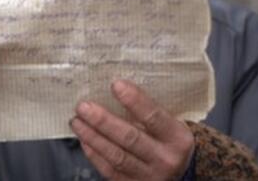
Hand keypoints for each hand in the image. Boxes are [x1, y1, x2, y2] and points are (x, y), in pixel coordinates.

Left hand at [70, 80, 193, 180]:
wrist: (180, 174)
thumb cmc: (168, 141)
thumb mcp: (169, 125)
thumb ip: (147, 112)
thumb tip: (114, 89)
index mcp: (177, 138)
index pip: (154, 116)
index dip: (135, 100)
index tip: (116, 85)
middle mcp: (165, 159)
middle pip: (130, 138)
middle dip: (103, 121)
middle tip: (83, 107)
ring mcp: (149, 176)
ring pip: (116, 156)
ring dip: (92, 137)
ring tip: (77, 121)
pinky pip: (109, 171)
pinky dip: (94, 154)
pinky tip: (84, 140)